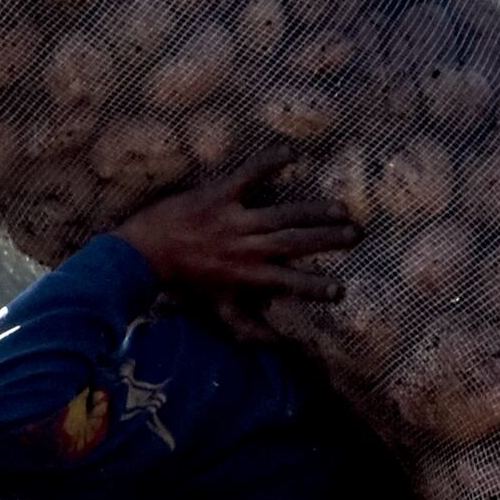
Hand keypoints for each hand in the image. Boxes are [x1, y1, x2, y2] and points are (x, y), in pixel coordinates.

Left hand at [116, 165, 357, 313]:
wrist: (143, 253)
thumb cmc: (184, 283)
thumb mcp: (216, 310)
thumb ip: (248, 327)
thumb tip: (278, 345)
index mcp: (247, 276)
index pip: (289, 283)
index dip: (315, 287)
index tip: (341, 289)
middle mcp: (245, 248)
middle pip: (295, 243)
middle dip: (327, 240)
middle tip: (356, 235)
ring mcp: (234, 220)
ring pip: (283, 214)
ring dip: (314, 211)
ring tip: (341, 208)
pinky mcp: (219, 194)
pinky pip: (249, 175)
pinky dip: (270, 162)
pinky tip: (293, 153)